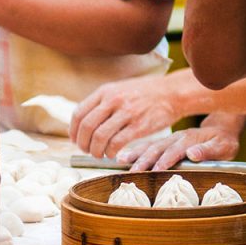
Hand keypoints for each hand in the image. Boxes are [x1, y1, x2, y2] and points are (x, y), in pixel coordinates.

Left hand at [70, 69, 195, 158]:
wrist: (172, 92)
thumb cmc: (145, 93)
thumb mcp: (119, 89)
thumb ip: (102, 103)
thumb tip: (84, 122)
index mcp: (105, 91)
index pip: (79, 113)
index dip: (73, 131)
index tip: (75, 140)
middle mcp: (113, 100)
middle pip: (86, 127)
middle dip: (83, 143)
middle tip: (87, 151)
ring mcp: (126, 112)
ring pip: (99, 137)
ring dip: (95, 150)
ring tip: (99, 154)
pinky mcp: (139, 126)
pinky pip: (116, 143)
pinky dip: (110, 152)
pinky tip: (112, 155)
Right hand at [118, 113, 245, 170]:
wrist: (221, 128)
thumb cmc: (223, 141)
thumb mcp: (224, 146)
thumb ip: (209, 150)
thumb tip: (193, 153)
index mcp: (190, 139)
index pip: (176, 150)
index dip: (166, 160)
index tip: (156, 170)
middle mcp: (176, 138)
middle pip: (157, 148)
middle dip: (144, 160)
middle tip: (133, 172)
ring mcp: (169, 139)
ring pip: (148, 146)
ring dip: (134, 154)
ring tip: (119, 161)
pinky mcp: (164, 143)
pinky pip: (146, 146)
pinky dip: (134, 151)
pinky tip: (121, 157)